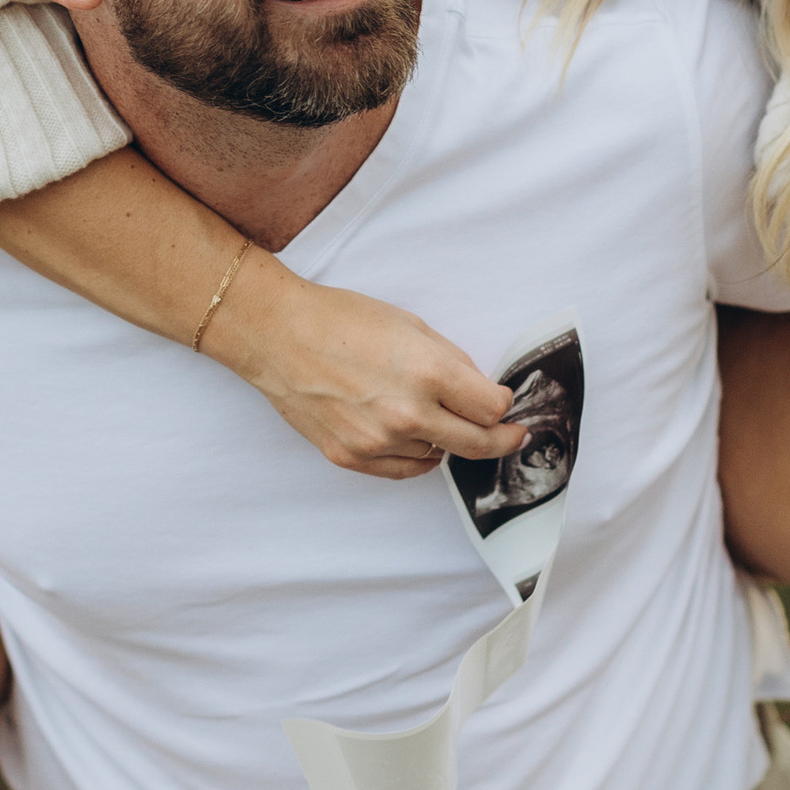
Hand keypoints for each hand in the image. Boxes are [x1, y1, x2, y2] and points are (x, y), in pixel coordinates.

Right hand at [211, 264, 525, 480]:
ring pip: (439, 457)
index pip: (491, 409)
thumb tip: (479, 392)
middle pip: (478, 444)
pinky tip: (413, 437)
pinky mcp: (352, 458)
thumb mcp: (410, 326)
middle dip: (501, 440)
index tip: (504, 402)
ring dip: (447, 441)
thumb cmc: (340, 320)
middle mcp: (407, 414)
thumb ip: (451, 362)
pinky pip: (404, 469)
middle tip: (512, 436)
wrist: (277, 335)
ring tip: (433, 416)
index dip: (503, 405)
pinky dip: (417, 455)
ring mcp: (377, 442)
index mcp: (428, 373)